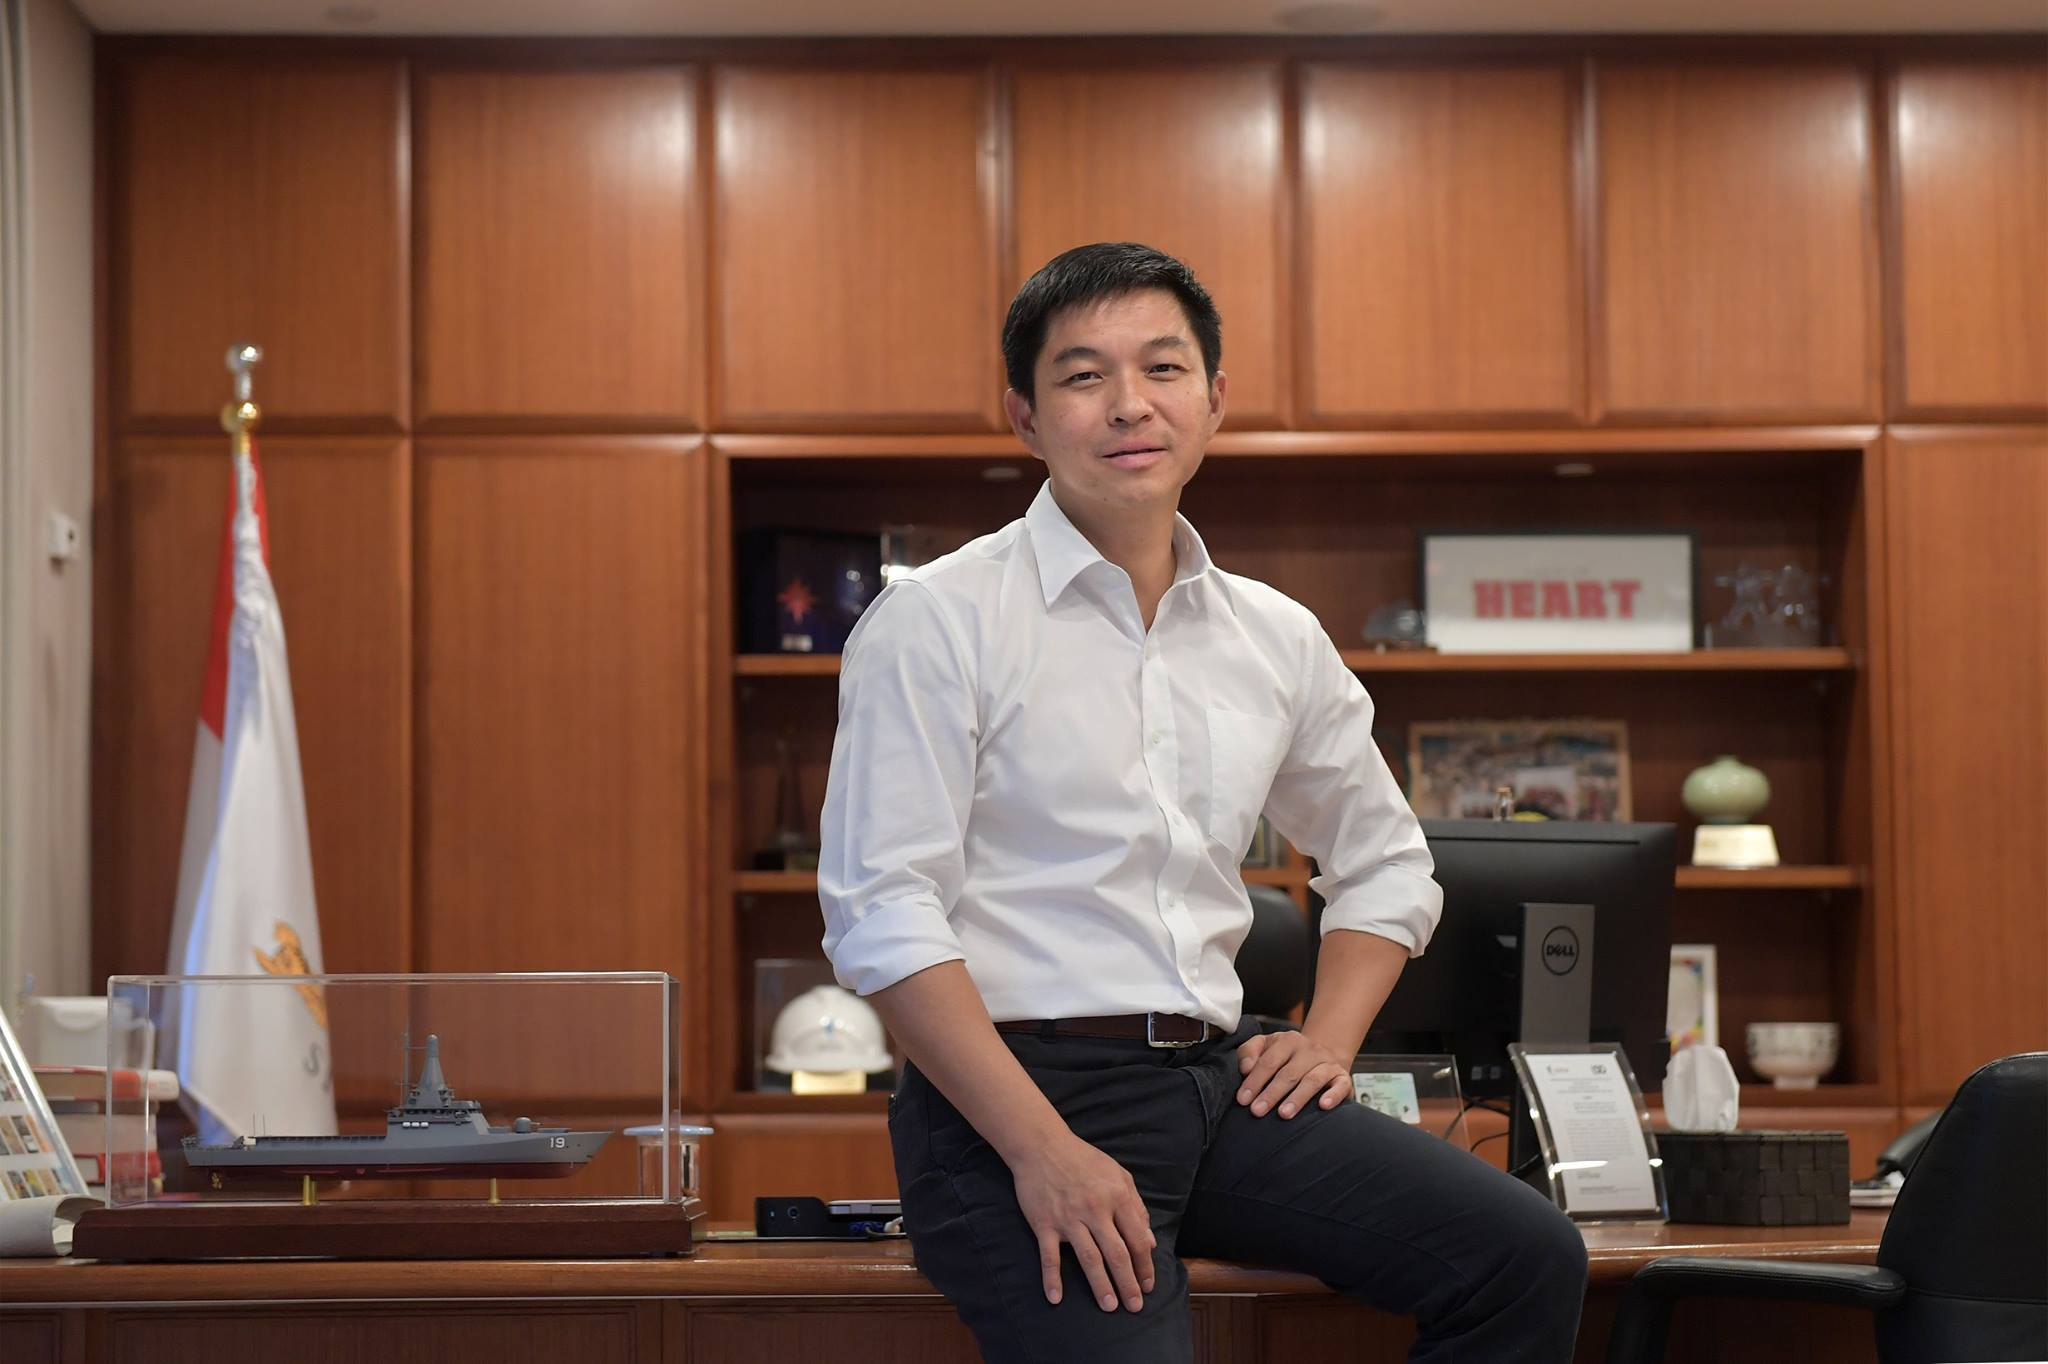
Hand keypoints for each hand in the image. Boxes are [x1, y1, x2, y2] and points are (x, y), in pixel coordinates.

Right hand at [1008, 1130, 1156, 1312]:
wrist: (1042, 1146)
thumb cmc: (1084, 1160)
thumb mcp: (1118, 1174)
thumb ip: (1136, 1206)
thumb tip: (1149, 1241)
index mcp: (1116, 1197)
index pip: (1136, 1239)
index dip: (1145, 1265)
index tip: (1148, 1285)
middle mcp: (1095, 1210)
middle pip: (1116, 1254)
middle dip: (1128, 1283)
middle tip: (1135, 1306)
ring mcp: (1068, 1218)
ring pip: (1089, 1258)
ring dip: (1100, 1285)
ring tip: (1109, 1306)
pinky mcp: (1044, 1224)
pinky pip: (1049, 1256)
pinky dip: (1052, 1278)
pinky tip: (1056, 1298)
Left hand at [1235, 1030, 1352, 1118]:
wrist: (1323, 1052)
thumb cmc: (1287, 1055)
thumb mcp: (1265, 1046)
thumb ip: (1249, 1052)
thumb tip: (1245, 1068)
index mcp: (1287, 1041)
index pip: (1268, 1061)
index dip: (1254, 1081)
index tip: (1243, 1099)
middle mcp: (1309, 1050)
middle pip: (1289, 1073)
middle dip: (1272, 1093)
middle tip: (1257, 1111)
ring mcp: (1327, 1063)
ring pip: (1312, 1080)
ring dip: (1297, 1098)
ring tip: (1284, 1114)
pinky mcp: (1342, 1077)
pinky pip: (1340, 1085)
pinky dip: (1333, 1095)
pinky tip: (1324, 1106)